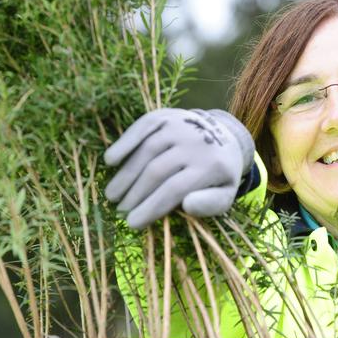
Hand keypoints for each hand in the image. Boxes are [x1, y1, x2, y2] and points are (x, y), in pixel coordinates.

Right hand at [104, 108, 253, 228]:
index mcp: (213, 166)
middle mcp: (197, 142)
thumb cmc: (219, 175)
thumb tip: (188, 205)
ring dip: (126, 174)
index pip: (175, 190)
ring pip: (147, 151)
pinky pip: (142, 127)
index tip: (133, 223)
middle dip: (135, 194)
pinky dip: (125, 143)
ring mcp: (181, 125)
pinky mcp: (168, 114)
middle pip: (157, 171)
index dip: (151, 207)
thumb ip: (211, 204)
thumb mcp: (225, 194)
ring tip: (112, 194)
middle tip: (119, 210)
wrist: (226, 137)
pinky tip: (110, 160)